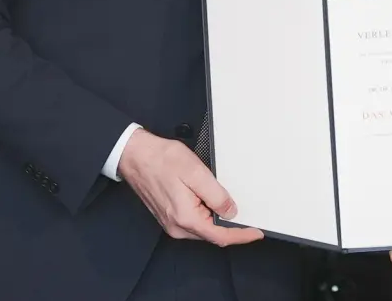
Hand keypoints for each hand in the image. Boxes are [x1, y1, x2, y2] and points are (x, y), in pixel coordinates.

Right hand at [117, 128, 263, 245]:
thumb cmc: (161, 160)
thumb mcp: (196, 173)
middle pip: (212, 234)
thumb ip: (216, 195)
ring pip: (203, 228)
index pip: (220, 236)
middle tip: (245, 213)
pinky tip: (209, 201)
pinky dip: (206, 214)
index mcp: (185, 218)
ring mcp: (171, 223)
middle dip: (230, 226)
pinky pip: (194, 221)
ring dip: (217, 218)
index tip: (256, 233)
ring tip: (222, 199)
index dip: (241, 235)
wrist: (135, 156)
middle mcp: (177, 226)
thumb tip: (231, 212)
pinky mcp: (169, 216)